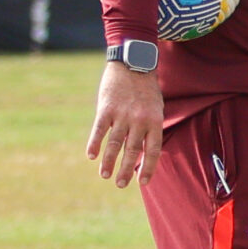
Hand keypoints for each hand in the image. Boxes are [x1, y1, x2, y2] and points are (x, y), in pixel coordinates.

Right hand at [87, 61, 164, 188]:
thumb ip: (150, 128)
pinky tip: (90, 156)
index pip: (153, 150)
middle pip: (132, 151)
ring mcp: (122, 115)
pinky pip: (99, 130)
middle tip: (120, 185)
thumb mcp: (156, 108)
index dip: (149, 168)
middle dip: (126, 170)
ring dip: (108, 161)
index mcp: (155, 121)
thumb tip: (144, 152)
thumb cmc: (146, 89)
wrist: (134, 64)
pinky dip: (94, 143)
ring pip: (114, 144)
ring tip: (104, 175)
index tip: (142, 182)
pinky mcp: (106, 108)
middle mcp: (140, 121)